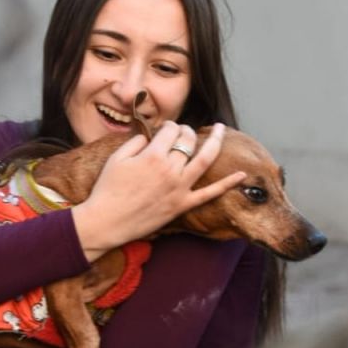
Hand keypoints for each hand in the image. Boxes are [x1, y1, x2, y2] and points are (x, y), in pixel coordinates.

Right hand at [71, 121, 245, 261]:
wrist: (106, 222)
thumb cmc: (107, 190)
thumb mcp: (117, 158)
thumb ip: (136, 141)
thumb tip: (151, 136)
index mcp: (152, 155)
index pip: (171, 129)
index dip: (170, 125)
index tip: (166, 129)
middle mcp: (170, 169)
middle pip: (188, 140)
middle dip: (187, 131)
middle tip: (183, 133)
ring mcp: (179, 188)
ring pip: (205, 159)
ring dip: (216, 141)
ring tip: (221, 129)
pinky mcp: (182, 205)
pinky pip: (210, 194)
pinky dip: (227, 184)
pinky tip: (241, 174)